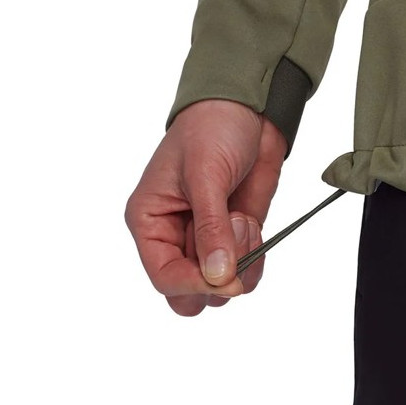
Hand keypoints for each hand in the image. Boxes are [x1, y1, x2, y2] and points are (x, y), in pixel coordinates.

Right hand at [125, 98, 287, 316]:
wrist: (247, 109)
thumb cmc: (210, 129)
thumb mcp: (205, 174)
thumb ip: (210, 227)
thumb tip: (216, 276)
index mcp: (149, 222)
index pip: (164, 277)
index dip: (194, 284)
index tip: (226, 278)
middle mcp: (174, 237)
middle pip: (189, 295)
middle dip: (217, 280)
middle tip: (235, 244)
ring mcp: (206, 240)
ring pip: (220, 288)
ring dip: (240, 262)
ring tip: (242, 219)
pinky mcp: (235, 238)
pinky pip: (245, 271)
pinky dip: (255, 257)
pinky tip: (252, 223)